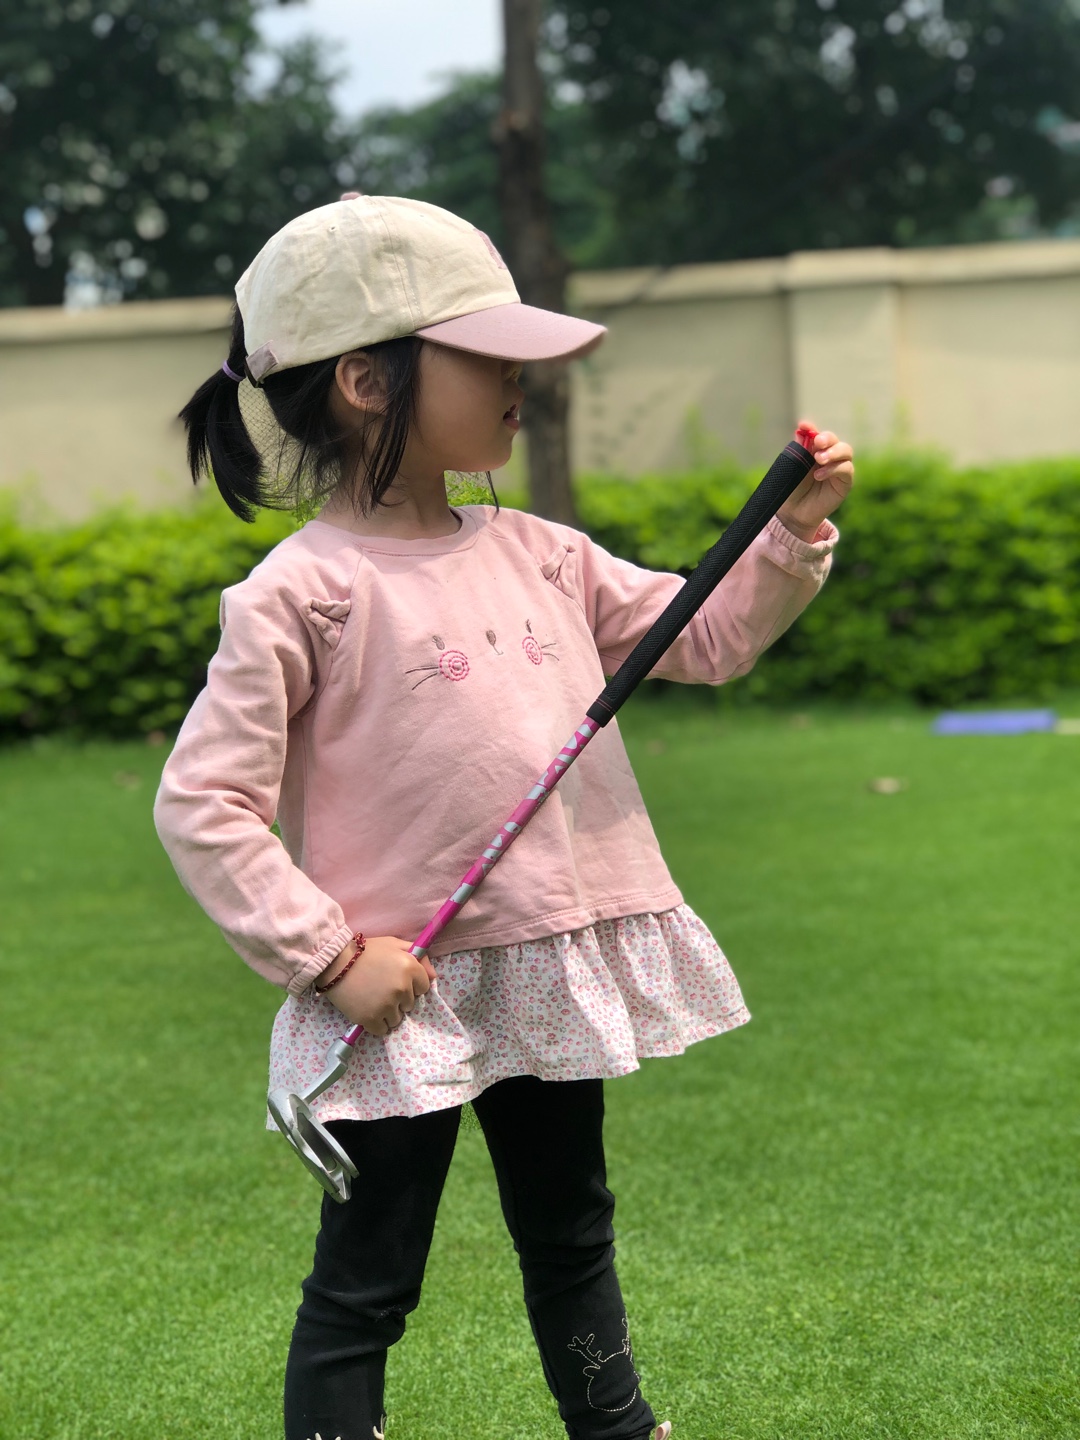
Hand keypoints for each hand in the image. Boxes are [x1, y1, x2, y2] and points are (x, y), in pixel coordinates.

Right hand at [317, 935, 435, 1034]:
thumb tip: (434, 976)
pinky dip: (376, 1023)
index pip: (424, 988)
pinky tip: (368, 1010)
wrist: (334, 962)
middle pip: (410, 1005)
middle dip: (399, 999)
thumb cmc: (365, 951)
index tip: (397, 981)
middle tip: (381, 989)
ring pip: (397, 1019)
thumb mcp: (394, 944)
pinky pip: (382, 1030)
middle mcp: (401, 988)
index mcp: (409, 968)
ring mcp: (386, 1005)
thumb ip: (418, 958)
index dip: (411, 985)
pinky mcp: (370, 1018)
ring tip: (373, 999)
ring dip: (388, 1013)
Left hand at [777, 421, 854, 541]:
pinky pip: (846, 469)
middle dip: (827, 438)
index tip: (804, 426)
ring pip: (846, 451)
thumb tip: (801, 430)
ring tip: (818, 460)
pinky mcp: (845, 482)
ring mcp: (839, 468)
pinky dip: (833, 469)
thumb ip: (799, 450)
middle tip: (817, 443)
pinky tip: (819, 475)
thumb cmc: (792, 489)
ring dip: (833, 452)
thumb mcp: (793, 468)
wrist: (794, 513)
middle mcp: (830, 456)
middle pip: (835, 440)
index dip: (812, 429)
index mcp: (815, 450)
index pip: (818, 434)